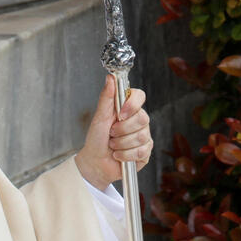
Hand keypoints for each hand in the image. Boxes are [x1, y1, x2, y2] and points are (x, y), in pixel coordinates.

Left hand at [74, 74, 152, 190]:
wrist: (95, 162)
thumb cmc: (96, 139)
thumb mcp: (99, 117)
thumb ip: (106, 98)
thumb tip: (111, 77)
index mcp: (127, 109)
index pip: (140, 96)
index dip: (132, 104)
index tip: (120, 114)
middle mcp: (138, 121)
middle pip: (142, 118)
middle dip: (122, 129)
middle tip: (111, 134)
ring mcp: (144, 136)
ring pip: (141, 136)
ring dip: (121, 144)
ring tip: (112, 146)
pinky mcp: (146, 152)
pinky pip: (142, 151)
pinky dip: (126, 155)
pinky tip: (118, 156)